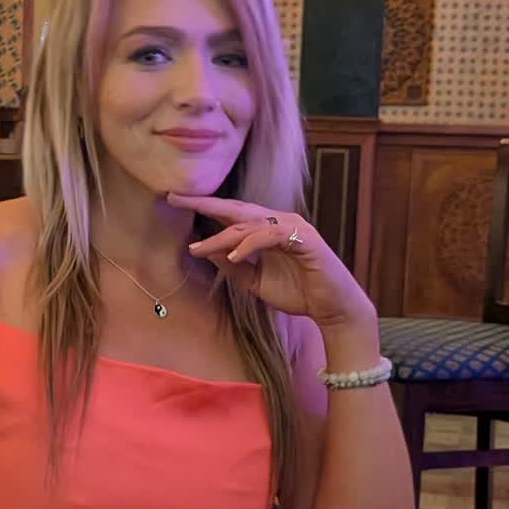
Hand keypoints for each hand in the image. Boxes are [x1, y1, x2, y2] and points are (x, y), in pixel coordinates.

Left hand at [170, 194, 370, 328]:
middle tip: (176, 199)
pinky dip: (250, 245)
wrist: (333, 308)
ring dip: (222, 237)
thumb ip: (234, 267)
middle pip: (237, 210)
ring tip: (199, 248)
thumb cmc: (299, 293)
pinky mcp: (305, 239)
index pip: (232, 215)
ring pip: (250, 225)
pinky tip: (234, 256)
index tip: (176, 202)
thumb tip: (207, 250)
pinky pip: (271, 236)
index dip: (205, 207)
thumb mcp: (255, 282)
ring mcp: (294, 228)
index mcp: (268, 230)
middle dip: (205, 204)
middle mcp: (280, 222)